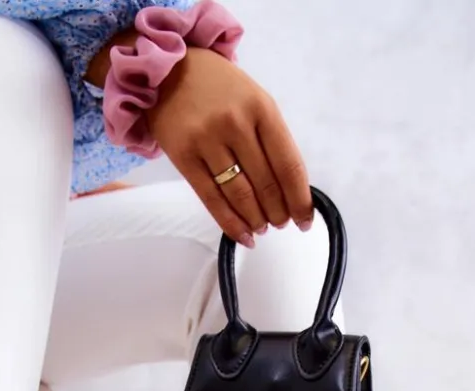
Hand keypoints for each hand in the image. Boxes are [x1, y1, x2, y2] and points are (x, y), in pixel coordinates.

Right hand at [147, 48, 312, 245]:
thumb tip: (288, 189)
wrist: (168, 71)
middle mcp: (236, 124)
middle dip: (279, 212)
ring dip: (256, 219)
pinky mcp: (184, 157)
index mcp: (262, 108)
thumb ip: (270, 138)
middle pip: (266, 184)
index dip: (300, 199)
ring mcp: (207, 141)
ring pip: (240, 195)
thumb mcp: (253, 100)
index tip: (305, 220)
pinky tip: (243, 235)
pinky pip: (212, 199)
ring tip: (262, 227)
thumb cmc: (218, 89)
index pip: (289, 164)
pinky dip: (230, 223)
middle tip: (281, 224)